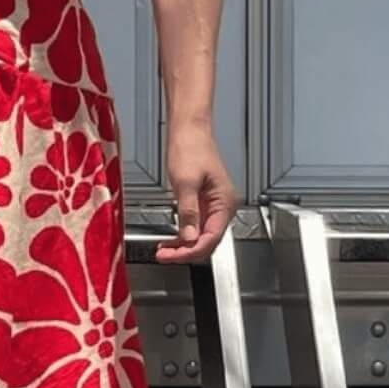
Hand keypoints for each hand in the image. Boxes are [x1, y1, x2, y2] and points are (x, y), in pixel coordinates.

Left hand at [157, 121, 237, 262]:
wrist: (189, 130)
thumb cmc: (191, 148)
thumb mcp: (185, 183)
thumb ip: (188, 213)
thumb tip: (189, 237)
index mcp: (224, 203)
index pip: (211, 238)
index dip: (190, 251)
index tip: (171, 257)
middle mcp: (223, 207)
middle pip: (207, 241)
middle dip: (185, 252)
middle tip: (164, 256)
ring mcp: (214, 206)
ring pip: (201, 236)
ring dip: (183, 246)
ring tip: (164, 251)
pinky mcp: (204, 203)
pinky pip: (196, 226)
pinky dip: (183, 235)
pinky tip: (171, 240)